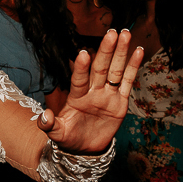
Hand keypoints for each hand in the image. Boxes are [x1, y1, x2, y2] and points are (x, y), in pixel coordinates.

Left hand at [39, 29, 143, 153]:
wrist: (85, 148)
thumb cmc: (69, 138)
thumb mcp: (57, 133)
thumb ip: (49, 124)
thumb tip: (45, 116)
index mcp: (77, 97)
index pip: (79, 80)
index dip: (81, 68)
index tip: (83, 54)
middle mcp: (92, 92)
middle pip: (100, 68)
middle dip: (105, 51)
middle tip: (111, 33)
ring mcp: (107, 95)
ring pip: (115, 71)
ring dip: (120, 53)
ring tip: (125, 34)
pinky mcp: (120, 102)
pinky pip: (127, 82)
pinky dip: (133, 66)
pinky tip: (137, 50)